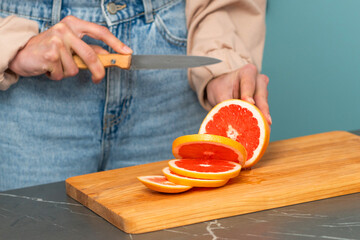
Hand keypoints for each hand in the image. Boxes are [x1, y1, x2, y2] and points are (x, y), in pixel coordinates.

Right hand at [9, 16, 132, 82]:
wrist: (22, 53)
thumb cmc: (50, 49)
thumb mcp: (70, 45)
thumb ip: (88, 49)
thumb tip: (109, 57)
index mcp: (74, 24)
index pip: (100, 32)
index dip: (116, 43)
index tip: (127, 53)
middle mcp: (65, 29)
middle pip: (91, 55)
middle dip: (98, 71)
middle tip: (97, 79)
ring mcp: (57, 41)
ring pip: (76, 69)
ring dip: (68, 73)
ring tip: (57, 66)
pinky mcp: (50, 54)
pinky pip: (63, 74)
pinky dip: (57, 76)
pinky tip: (49, 69)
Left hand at [206, 64, 271, 125]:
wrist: (223, 87)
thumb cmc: (221, 87)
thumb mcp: (219, 93)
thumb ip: (225, 104)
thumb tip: (228, 120)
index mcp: (247, 72)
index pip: (248, 84)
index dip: (248, 94)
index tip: (249, 103)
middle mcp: (258, 79)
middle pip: (261, 95)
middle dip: (262, 109)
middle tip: (264, 122)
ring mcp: (263, 90)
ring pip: (264, 105)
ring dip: (262, 117)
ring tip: (263, 130)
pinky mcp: (263, 102)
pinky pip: (263, 111)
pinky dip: (260, 120)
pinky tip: (261, 131)